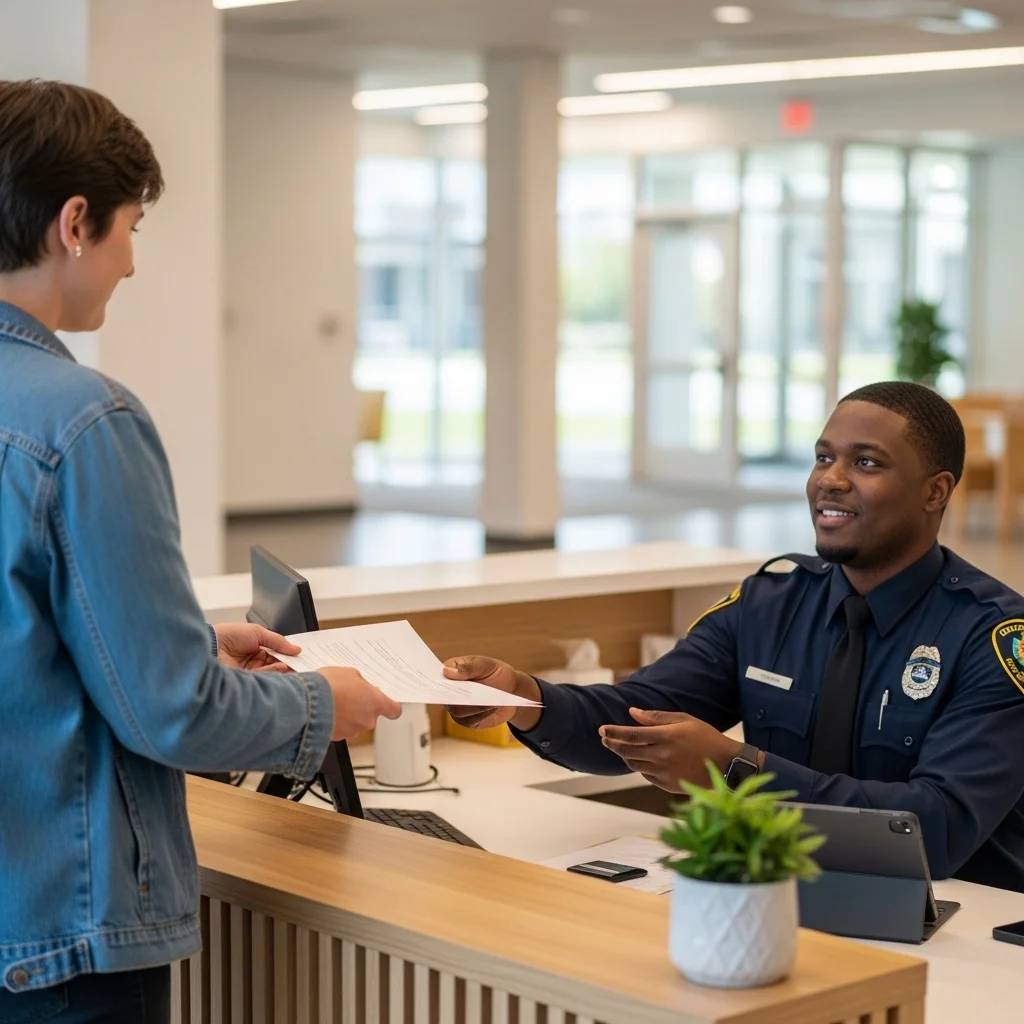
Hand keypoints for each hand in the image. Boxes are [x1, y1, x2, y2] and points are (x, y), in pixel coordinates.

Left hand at [214, 623, 299, 671]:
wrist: (210, 646)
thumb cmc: (229, 635)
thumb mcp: (257, 633)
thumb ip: (278, 641)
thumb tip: (296, 649)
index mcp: (255, 648)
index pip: (276, 653)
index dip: (287, 654)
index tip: (300, 655)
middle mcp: (253, 661)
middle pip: (275, 664)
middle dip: (288, 663)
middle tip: (301, 663)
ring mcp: (249, 672)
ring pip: (271, 672)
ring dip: (283, 668)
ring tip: (291, 664)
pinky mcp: (246, 682)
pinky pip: (264, 678)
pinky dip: (274, 673)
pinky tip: (281, 667)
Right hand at [319, 666, 401, 741]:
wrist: (307, 703)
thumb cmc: (330, 686)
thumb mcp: (350, 673)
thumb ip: (361, 683)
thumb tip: (361, 687)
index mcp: (376, 703)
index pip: (394, 710)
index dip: (391, 706)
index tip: (388, 703)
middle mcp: (368, 720)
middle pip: (371, 716)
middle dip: (361, 707)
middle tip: (349, 696)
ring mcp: (353, 731)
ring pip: (354, 723)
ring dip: (347, 715)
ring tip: (334, 702)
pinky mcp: (337, 738)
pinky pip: (340, 729)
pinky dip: (335, 722)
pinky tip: (326, 712)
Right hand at [442, 656, 542, 731]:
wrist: (513, 691)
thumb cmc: (497, 673)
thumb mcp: (487, 665)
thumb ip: (469, 667)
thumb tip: (447, 672)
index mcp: (452, 671)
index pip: (437, 676)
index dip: (436, 679)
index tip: (443, 679)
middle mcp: (451, 691)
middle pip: (444, 696)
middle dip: (457, 695)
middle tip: (470, 694)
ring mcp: (457, 706)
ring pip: (456, 711)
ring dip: (473, 707)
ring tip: (489, 701)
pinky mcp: (467, 720)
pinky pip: (468, 721)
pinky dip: (481, 715)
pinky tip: (492, 707)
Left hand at [599, 709, 742, 791]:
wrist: (726, 765)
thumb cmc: (705, 737)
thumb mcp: (684, 720)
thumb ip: (656, 717)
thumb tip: (632, 712)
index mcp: (666, 736)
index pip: (630, 734)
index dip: (613, 732)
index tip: (601, 729)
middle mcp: (662, 755)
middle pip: (627, 751)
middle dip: (612, 744)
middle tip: (604, 738)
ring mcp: (664, 772)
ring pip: (634, 764)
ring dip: (624, 756)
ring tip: (620, 748)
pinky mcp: (667, 784)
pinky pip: (645, 775)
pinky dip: (640, 766)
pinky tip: (641, 759)